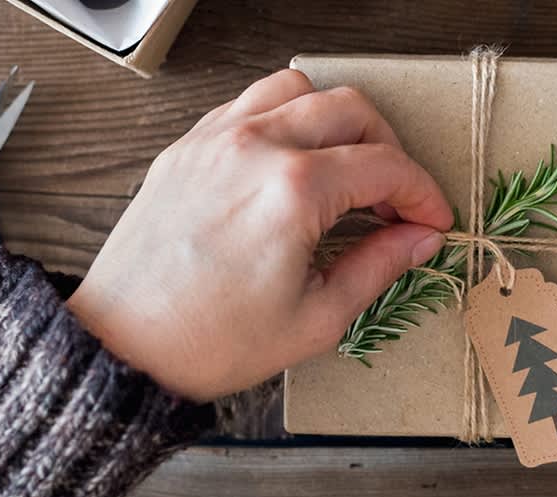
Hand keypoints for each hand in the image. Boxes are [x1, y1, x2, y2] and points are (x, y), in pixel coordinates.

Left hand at [67, 70, 452, 401]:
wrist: (125, 347)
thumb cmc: (210, 341)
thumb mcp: (317, 318)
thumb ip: (379, 265)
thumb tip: (419, 239)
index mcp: (292, 190)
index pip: (386, 166)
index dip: (422, 193)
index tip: (431, 220)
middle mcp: (254, 148)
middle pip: (350, 110)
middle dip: (389, 150)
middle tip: (393, 199)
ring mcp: (215, 140)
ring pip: (298, 90)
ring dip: (335, 120)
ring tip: (344, 168)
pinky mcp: (187, 147)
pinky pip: (248, 103)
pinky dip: (284, 120)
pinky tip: (292, 164)